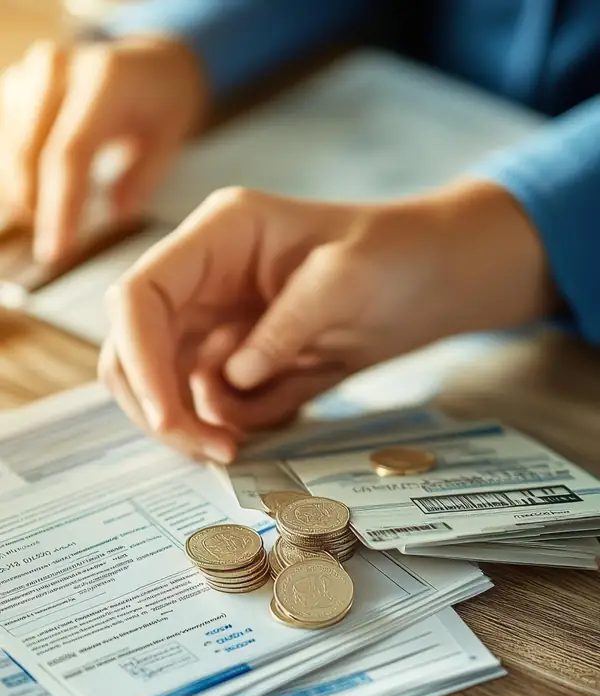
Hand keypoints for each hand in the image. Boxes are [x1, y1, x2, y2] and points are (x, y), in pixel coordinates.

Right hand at [0, 37, 205, 261]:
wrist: (145, 63)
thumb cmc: (159, 104)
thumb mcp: (169, 140)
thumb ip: (141, 178)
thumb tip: (116, 214)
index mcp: (102, 80)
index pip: (68, 152)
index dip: (59, 206)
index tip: (58, 249)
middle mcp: (58, 68)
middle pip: (30, 154)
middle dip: (37, 209)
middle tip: (54, 249)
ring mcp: (30, 74)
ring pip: (11, 152)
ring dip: (24, 196)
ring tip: (53, 223)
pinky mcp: (14, 86)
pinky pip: (4, 143)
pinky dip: (18, 178)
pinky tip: (39, 199)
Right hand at [102, 181, 555, 461]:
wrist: (432, 280)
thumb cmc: (399, 258)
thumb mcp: (348, 282)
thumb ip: (286, 327)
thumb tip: (232, 377)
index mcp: (219, 236)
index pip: (140, 297)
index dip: (141, 360)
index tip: (170, 420)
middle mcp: (205, 277)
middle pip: (135, 349)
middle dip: (161, 407)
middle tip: (214, 451)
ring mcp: (217, 319)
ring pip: (165, 383)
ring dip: (194, 424)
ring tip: (241, 446)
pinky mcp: (238, 357)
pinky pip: (210, 402)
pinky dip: (233, 421)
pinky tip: (286, 407)